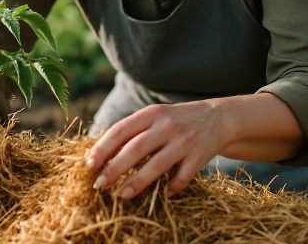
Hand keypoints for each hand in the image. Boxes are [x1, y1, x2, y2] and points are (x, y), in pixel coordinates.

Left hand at [84, 99, 230, 199]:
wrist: (217, 116)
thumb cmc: (176, 120)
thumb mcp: (155, 116)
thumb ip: (133, 130)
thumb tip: (100, 152)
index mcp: (151, 114)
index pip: (121, 130)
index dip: (103, 148)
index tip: (89, 165)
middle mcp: (167, 125)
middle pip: (136, 148)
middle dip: (115, 168)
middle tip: (99, 184)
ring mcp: (184, 140)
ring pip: (158, 163)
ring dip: (138, 181)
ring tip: (123, 194)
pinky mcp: (199, 155)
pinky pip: (183, 176)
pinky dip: (173, 187)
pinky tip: (165, 194)